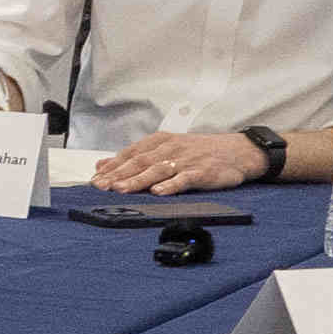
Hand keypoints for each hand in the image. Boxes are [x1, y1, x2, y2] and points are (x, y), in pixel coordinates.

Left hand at [91, 123, 265, 194]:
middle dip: (119, 175)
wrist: (237, 151)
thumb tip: (103, 164)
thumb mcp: (165, 148)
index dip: (112, 167)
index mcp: (160, 142)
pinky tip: (158, 192)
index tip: (95, 179)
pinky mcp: (202, 172)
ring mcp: (186, 160)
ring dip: (138, 180)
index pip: (130, 154)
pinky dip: (171, 185)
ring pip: (157, 170)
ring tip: (122, 188)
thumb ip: (135, 157)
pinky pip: (184, 179)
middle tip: (101, 186)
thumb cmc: (199, 151)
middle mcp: (171, 149)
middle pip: (140, 162)